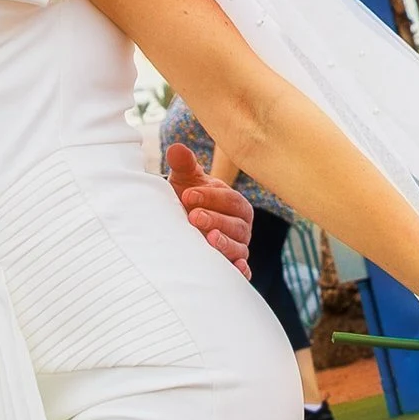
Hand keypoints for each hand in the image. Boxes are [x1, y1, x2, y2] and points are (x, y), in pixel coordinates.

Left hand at [164, 140, 253, 272]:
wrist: (183, 223)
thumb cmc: (189, 199)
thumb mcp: (185, 181)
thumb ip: (184, 164)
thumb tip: (176, 148)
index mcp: (235, 203)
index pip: (229, 199)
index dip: (211, 197)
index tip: (187, 194)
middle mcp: (241, 225)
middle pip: (236, 223)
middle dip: (216, 219)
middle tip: (194, 217)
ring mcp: (238, 246)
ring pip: (239, 247)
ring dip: (226, 244)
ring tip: (210, 240)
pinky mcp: (232, 266)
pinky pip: (242, 271)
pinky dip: (241, 271)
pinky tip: (235, 268)